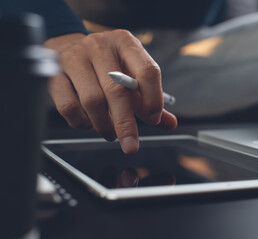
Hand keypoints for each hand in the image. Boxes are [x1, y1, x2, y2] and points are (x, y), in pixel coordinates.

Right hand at [45, 31, 176, 153]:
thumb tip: (170, 123)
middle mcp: (100, 46)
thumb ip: (150, 100)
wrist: (70, 49)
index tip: (154, 119)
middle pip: (117, 90)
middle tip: (131, 145)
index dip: (154, 99)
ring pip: (92, 101)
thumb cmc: (107, 66)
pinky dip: (81, 122)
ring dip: (104, 125)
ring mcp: (75, 58)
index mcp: (126, 43)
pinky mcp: (55, 73)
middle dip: (126, 124)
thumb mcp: (132, 75)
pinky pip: (69, 107)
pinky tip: (89, 123)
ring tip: (110, 132)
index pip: (147, 71)